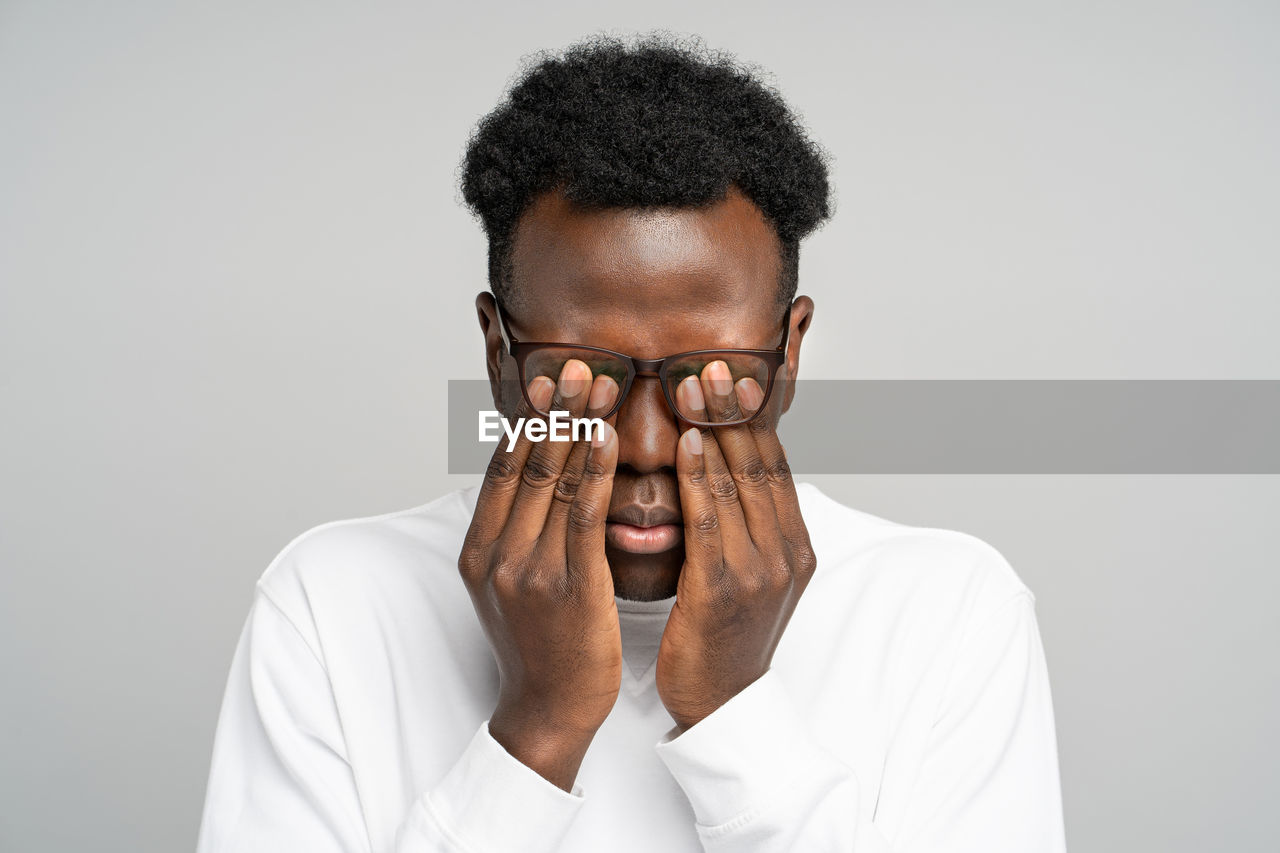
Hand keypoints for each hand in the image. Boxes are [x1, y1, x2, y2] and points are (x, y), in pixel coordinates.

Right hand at [457, 360, 621, 789]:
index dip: (527, 419)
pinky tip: (608, 439)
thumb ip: (518, 529)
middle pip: (525, 464)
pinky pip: (582, 516)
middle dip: (554, 410)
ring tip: (598, 383)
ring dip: (578, 426)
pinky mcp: (567, 587)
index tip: (548, 377)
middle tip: (576, 363)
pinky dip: (593, 472)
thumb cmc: (540, 643)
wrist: (549, 708)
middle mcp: (495, 553)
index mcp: (477, 548)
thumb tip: (535, 474)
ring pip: (552, 481)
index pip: (501, 467)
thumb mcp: (510, 581)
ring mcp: (527, 570)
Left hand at [656, 362, 816, 730]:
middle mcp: (788, 550)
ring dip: (714, 428)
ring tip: (692, 383)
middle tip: (710, 361)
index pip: (774, 463)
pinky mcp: (727, 589)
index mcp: (796, 542)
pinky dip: (701, 477)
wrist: (720, 703)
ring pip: (739, 482)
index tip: (729, 371)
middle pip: (760, 461)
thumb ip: (739, 520)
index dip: (752, 415)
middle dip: (734, 408)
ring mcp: (763, 569)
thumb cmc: (720, 634)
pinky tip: (684, 443)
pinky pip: (713, 521)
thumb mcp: (743, 570)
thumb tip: (714, 464)